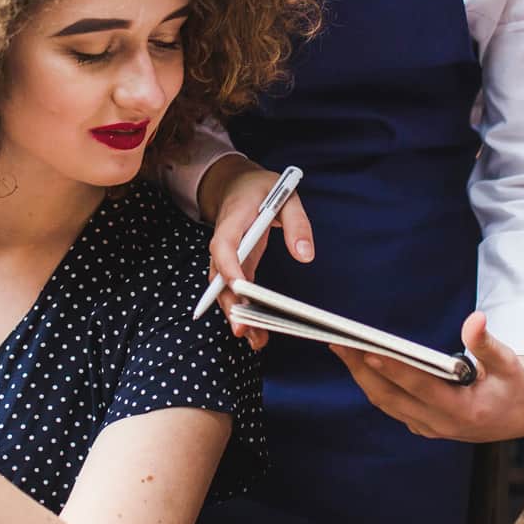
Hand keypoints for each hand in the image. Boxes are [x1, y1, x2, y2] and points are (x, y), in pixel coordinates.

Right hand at [197, 157, 313, 346]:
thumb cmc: (262, 188)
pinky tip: (255, 331)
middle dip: (229, 304)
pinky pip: (233, 290)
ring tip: (254, 339)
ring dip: (236, 314)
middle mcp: (223, 242)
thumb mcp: (286, 195)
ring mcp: (226, 256)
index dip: (229, 267)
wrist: (238, 184)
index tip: (240, 287)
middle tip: (243, 328)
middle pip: (218, 277)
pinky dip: (242, 310)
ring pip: (223, 290)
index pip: (224, 245)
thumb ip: (297, 223)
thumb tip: (305, 255)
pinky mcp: (235, 266)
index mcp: (233, 219)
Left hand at [333, 312, 523, 441]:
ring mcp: (429, 428)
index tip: (370, 350)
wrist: (518, 419)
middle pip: (392, 397)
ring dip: (361, 375)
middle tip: (338, 341)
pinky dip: (372, 384)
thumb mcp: (509, 363)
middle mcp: (441, 424)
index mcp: (464, 410)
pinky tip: (358, 362)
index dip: (394, 370)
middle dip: (362, 369)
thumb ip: (488, 343)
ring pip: (385, 402)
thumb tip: (475, 318)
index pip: (421, 388)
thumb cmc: (513, 386)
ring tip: (340, 346)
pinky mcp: (421, 426)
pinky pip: (390, 406)